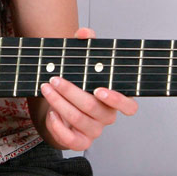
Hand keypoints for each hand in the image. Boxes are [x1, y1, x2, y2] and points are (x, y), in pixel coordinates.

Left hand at [37, 28, 138, 150]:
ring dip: (59, 104)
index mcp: (115, 99)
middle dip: (71, 92)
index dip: (117, 100)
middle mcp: (107, 117)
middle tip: (55, 79)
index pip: (129, 107)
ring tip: (47, 89)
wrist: (63, 102)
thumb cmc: (79, 80)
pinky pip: (71, 141)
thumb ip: (86, 44)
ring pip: (79, 121)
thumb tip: (85, 33)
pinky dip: (58, 127)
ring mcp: (94, 130)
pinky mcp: (80, 142)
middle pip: (94, 108)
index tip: (99, 89)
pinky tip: (51, 113)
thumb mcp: (83, 61)